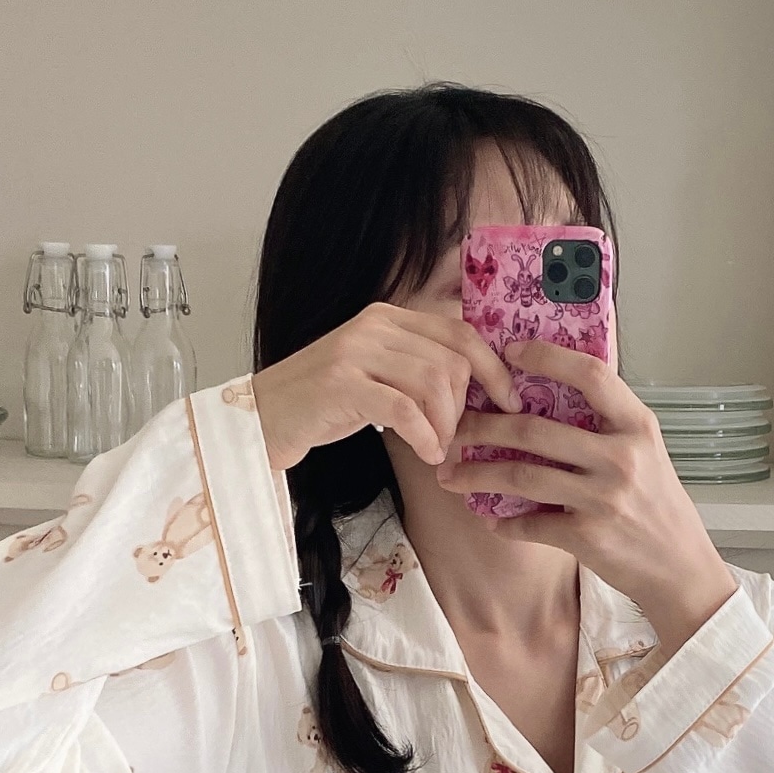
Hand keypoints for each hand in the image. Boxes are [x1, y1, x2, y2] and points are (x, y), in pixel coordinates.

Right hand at [252, 303, 518, 473]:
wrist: (262, 418)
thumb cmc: (325, 406)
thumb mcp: (378, 378)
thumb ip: (419, 372)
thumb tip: (479, 391)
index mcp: (388, 317)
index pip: (460, 331)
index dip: (493, 367)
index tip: (511, 400)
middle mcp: (374, 324)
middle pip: (451, 360)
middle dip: (466, 407)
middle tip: (458, 438)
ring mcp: (356, 351)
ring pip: (432, 382)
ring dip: (446, 425)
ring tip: (439, 450)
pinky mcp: (341, 383)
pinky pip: (403, 408)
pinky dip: (424, 435)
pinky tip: (426, 455)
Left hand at [434, 339, 735, 655]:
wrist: (680, 569)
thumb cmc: (658, 508)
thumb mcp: (647, 454)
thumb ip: (608, 426)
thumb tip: (550, 397)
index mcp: (638, 427)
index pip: (591, 375)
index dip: (546, 358)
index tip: (509, 352)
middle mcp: (622, 458)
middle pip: (535, 429)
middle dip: (483, 426)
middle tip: (455, 427)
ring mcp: (603, 498)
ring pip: (522, 475)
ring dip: (477, 474)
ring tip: (450, 474)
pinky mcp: (587, 536)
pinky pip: (530, 524)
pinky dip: (504, 522)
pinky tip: (490, 518)